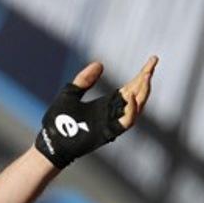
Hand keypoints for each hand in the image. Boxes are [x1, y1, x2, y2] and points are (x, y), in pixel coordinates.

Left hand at [34, 56, 157, 167]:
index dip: (143, 74)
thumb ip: (84, 80)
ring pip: (137, 107)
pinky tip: (134, 99)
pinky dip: (132, 112)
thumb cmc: (58, 121)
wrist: (50, 142)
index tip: (153, 60)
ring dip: (143, 93)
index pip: (132, 86)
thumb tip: (100, 64)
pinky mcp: (108, 133)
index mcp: (107, 102)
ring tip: (146, 77)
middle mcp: (113, 111)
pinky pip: (126, 123)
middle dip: (146, 79)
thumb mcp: (70, 94)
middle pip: (137, 94)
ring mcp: (112, 122)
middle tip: (152, 64)